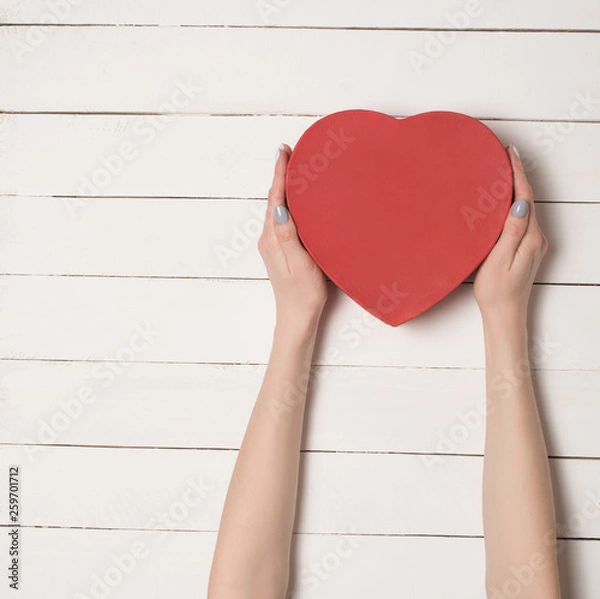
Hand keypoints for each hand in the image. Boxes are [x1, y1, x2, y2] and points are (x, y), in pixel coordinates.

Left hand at [258, 144, 328, 331]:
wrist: (296, 317)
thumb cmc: (303, 294)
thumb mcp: (300, 264)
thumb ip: (288, 236)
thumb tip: (279, 207)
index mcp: (273, 238)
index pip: (275, 198)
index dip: (280, 173)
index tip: (283, 151)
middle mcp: (269, 238)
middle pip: (273, 199)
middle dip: (281, 175)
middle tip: (290, 152)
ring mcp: (273, 244)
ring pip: (277, 208)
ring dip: (284, 188)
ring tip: (294, 169)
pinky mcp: (280, 249)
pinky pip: (282, 218)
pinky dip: (287, 202)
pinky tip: (296, 200)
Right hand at [473, 146, 547, 323]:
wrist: (505, 316)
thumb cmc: (497, 292)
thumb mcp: (500, 260)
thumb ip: (512, 231)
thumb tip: (521, 203)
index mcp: (531, 238)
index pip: (525, 197)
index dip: (517, 173)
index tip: (509, 153)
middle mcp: (536, 238)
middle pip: (528, 199)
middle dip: (517, 175)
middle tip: (504, 156)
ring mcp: (533, 244)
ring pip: (526, 208)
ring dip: (516, 188)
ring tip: (503, 172)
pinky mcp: (526, 250)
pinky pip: (522, 219)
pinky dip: (514, 204)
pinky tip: (505, 201)